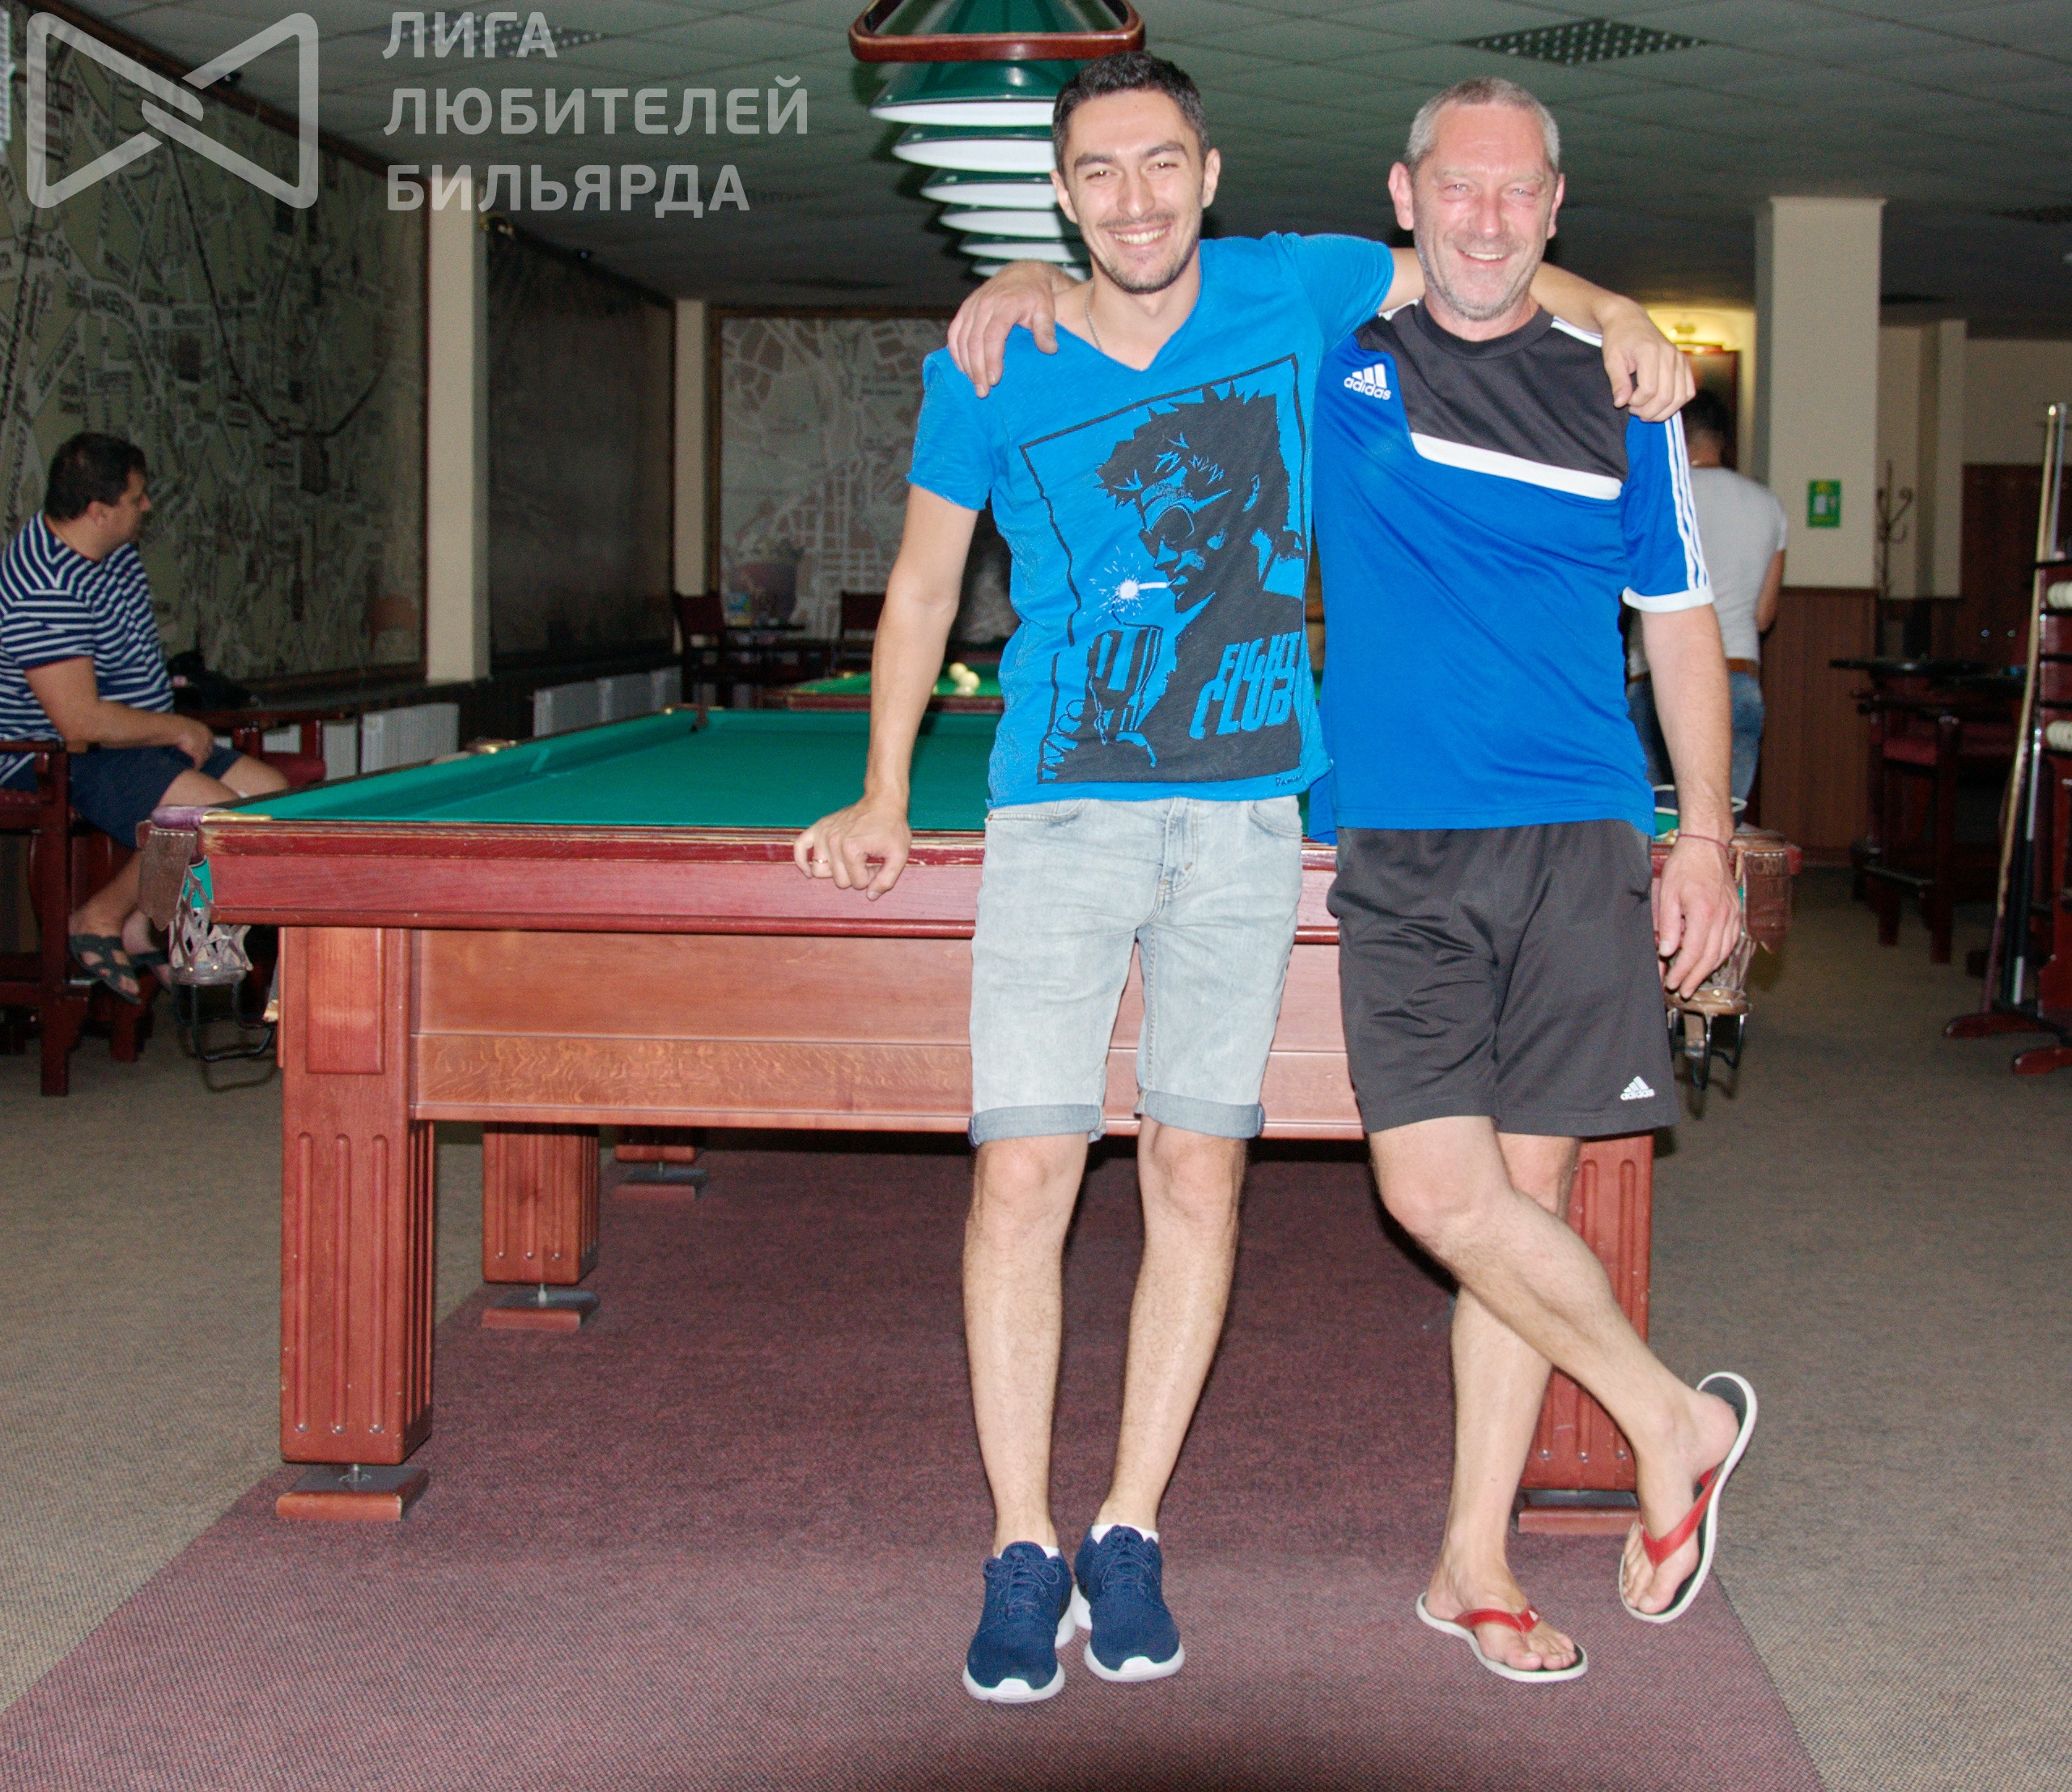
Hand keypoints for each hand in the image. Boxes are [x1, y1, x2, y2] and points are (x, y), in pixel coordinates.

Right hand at [166, 712, 217, 767]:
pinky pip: (199, 763)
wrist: (171, 728)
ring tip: (196, 765)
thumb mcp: (183, 725)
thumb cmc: (173, 725)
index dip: (205, 746)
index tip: (201, 750)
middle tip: (199, 760)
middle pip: (209, 749)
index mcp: (204, 729)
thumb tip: (182, 733)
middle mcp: (206, 738)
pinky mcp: (198, 753)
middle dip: (204, 755)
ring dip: (200, 762)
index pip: (209, 740)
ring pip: (205, 757)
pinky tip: (193, 769)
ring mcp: (203, 746)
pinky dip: (196, 766)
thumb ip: (187, 730)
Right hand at [792, 795, 911, 898]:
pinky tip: (808, 872)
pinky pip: (800, 847)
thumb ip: (886, 880)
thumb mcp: (899, 855)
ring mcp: (823, 834)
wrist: (882, 801)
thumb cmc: (892, 827)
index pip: (858, 883)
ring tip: (849, 860)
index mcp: (852, 850)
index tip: (878, 863)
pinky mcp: (818, 828)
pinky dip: (801, 862)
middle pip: (839, 880)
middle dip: (856, 875)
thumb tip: (870, 896)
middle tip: (867, 861)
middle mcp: (833, 842)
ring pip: (820, 871)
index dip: (871, 877)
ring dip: (836, 870)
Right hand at [947, 261, 1063, 396]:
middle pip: (974, 341)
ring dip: (966, 364)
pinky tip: (962, 367)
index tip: (994, 380)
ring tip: (974, 384)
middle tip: (983, 391)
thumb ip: (1046, 330)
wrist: (1023, 274)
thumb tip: (1050, 350)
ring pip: (961, 339)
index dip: (991, 360)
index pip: (993, 336)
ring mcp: (972, 306)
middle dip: (977, 369)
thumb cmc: (1036, 294)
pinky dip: (955, 351)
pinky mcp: (965, 308)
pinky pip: (954, 332)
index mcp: (1005, 305)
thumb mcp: (1046, 310)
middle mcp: (985, 304)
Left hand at [1599, 303, 1694, 422]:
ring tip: (1646, 411)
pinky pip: (1688, 391)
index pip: (1649, 390)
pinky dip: (1676, 403)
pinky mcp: (1684, 363)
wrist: (1630, 320)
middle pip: (1666, 396)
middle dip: (1648, 411)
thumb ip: (1618, 382)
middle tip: (1634, 411)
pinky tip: (1660, 404)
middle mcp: (1670, 354)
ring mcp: (1680, 359)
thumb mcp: (1611, 360)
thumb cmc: (1618, 339)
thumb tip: (1620, 403)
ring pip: (1680, 397)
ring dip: (1663, 412)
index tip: (1625, 401)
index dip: (1636, 403)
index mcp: (1650, 352)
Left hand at [1652, 835, 1742, 998]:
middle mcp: (1723, 917)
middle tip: (1683, 991)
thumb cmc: (1685, 867)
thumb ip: (1667, 925)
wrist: (1707, 846)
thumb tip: (1666, 951)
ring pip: (1723, 952)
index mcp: (1704, 913)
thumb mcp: (1667, 894)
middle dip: (1695, 978)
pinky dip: (1721, 956)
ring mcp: (1733, 915)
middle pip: (1710, 957)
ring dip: (1709, 970)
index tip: (1672, 982)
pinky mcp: (1737, 913)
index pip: (1693, 952)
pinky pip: (1732, 941)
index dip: (1682, 971)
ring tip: (1694, 982)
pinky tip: (1711, 962)